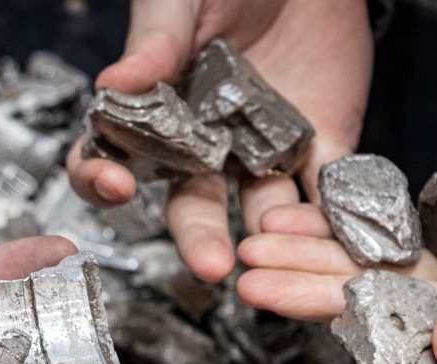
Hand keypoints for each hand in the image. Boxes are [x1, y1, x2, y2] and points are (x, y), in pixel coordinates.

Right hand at [67, 0, 371, 280]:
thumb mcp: (180, 1)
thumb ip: (153, 43)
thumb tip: (111, 84)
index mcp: (158, 113)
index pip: (113, 159)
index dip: (102, 179)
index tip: (115, 183)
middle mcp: (205, 145)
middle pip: (192, 206)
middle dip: (199, 238)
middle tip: (211, 264)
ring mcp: (262, 151)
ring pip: (260, 209)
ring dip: (268, 237)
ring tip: (275, 247)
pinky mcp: (320, 144)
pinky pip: (326, 189)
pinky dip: (332, 215)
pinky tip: (333, 234)